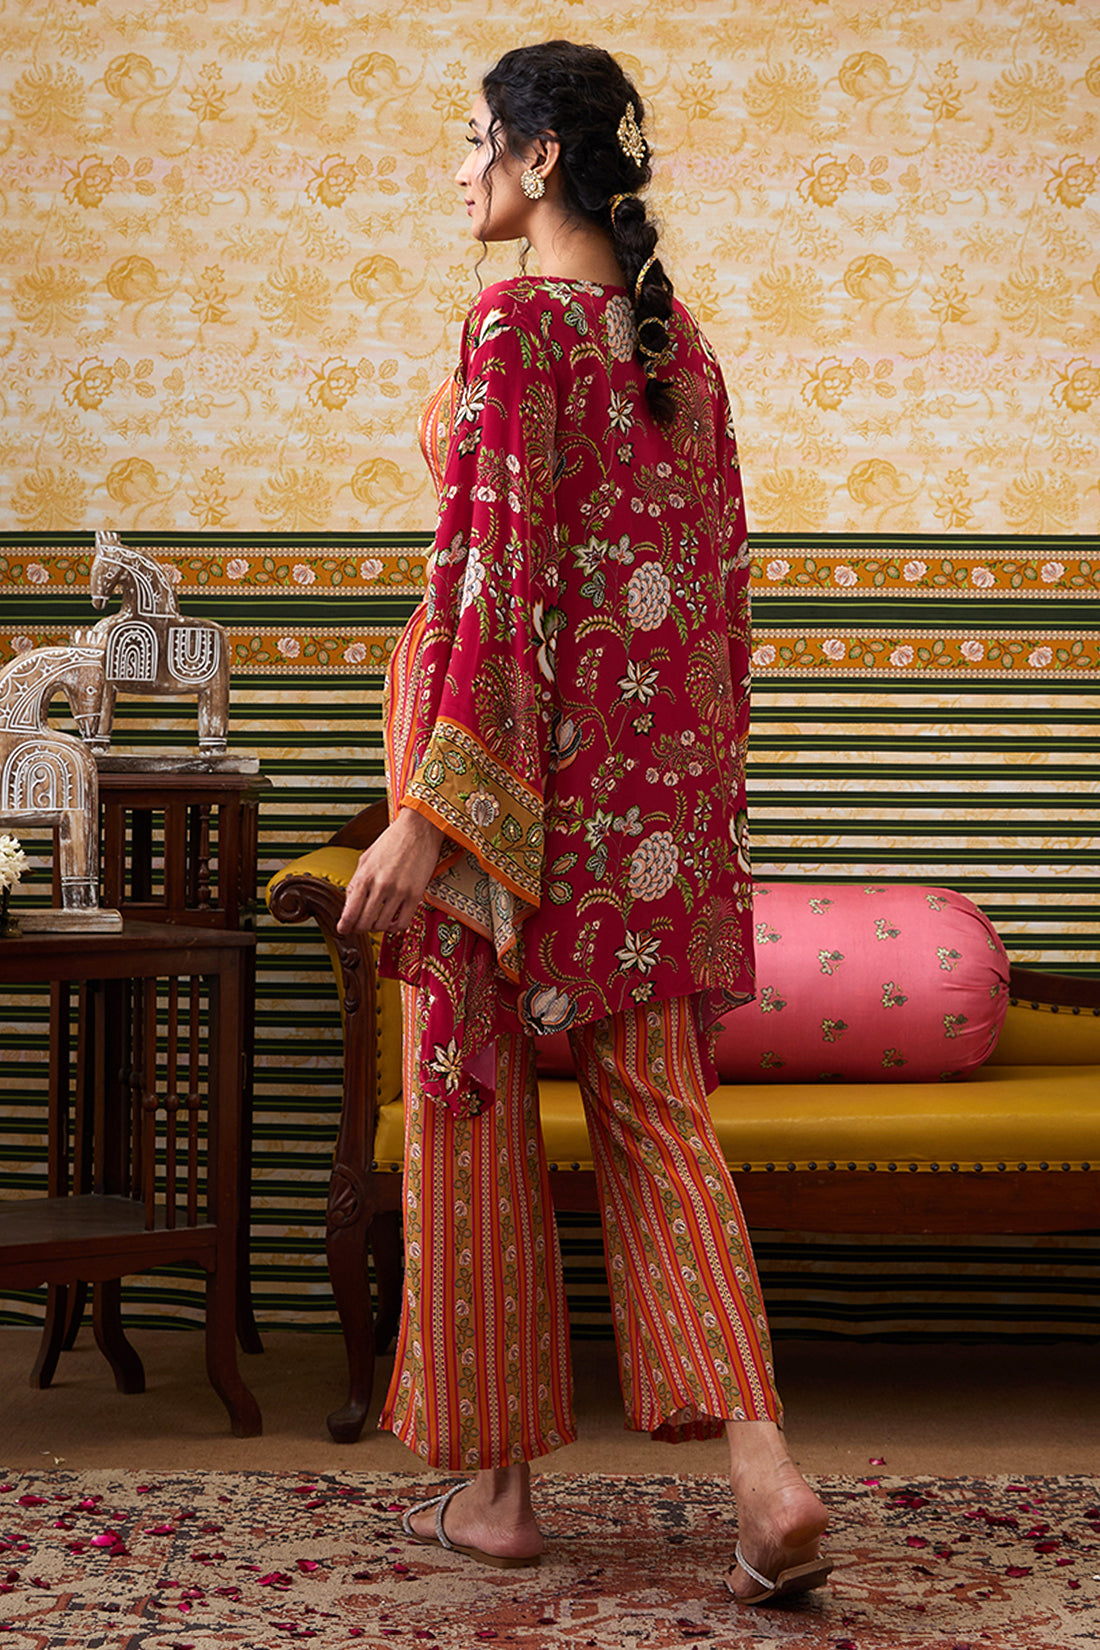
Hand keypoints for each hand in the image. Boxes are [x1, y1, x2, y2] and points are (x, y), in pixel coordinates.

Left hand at [337, 807, 444, 936]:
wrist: (418, 828)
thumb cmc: (391, 840)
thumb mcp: (366, 858)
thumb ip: (356, 882)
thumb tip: (349, 905)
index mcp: (365, 876)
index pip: (350, 912)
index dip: (344, 926)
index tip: (343, 930)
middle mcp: (381, 885)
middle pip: (365, 923)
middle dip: (359, 929)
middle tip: (359, 926)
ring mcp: (399, 891)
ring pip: (383, 925)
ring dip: (377, 928)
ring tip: (376, 922)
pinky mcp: (416, 894)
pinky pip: (403, 922)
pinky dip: (395, 928)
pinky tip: (392, 922)